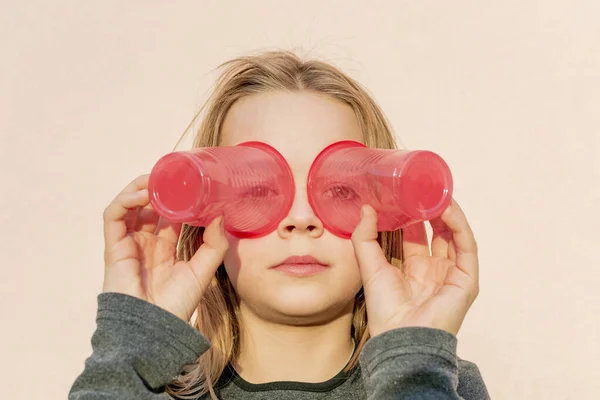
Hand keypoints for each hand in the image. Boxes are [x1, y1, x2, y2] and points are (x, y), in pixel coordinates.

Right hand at [102, 174, 228, 321]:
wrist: (154, 328)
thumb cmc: (177, 304)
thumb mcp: (203, 270)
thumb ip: (214, 244)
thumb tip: (221, 215)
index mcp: (165, 248)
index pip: (169, 214)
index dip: (176, 197)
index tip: (190, 182)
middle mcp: (145, 243)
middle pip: (147, 206)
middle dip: (158, 187)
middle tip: (172, 174)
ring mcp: (128, 244)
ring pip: (128, 206)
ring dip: (140, 188)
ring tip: (156, 179)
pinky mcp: (113, 247)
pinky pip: (113, 216)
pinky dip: (124, 200)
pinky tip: (142, 194)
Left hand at [351, 199, 479, 336]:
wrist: (401, 337)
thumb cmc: (384, 309)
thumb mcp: (369, 265)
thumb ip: (365, 237)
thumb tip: (365, 208)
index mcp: (412, 270)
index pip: (414, 235)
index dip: (410, 214)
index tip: (403, 192)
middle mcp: (433, 271)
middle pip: (436, 233)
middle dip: (430, 210)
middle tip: (422, 188)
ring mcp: (451, 275)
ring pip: (454, 236)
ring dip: (447, 213)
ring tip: (436, 192)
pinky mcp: (466, 281)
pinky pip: (467, 247)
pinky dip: (459, 226)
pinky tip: (447, 209)